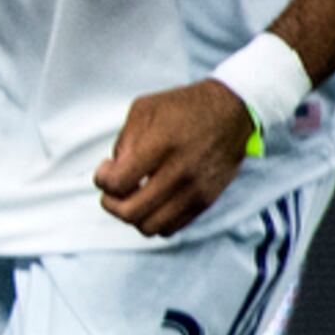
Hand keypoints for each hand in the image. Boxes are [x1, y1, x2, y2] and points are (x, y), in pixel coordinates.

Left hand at [93, 79, 255, 238]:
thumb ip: (124, 141)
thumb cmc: (184, 107)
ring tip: (133, 196)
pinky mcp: (206, 200)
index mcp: (161, 146)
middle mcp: (180, 172)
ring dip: (133, 216)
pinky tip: (152, 200)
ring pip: (150, 227)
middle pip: (130, 213)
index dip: (102, 180)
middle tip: (113, 189)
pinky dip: (154, 220)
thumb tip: (113, 171)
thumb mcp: (144, 109)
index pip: (118, 184)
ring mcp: (195, 190)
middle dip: (111, 204)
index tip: (106, 169)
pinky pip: (171, 227)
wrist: (232, 111)